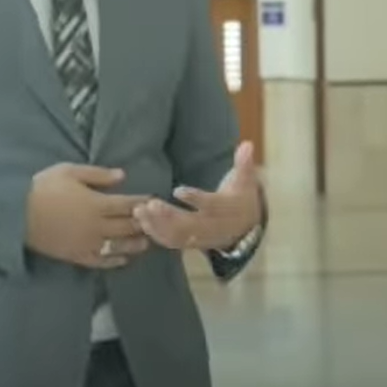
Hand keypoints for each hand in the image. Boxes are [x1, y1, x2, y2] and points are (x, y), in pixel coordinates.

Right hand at [25, 163, 149, 268]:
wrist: (15, 215)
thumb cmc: (42, 189)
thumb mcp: (69, 172)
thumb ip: (97, 174)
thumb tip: (122, 176)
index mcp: (96, 204)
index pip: (128, 204)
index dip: (143, 203)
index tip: (155, 200)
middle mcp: (97, 226)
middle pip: (128, 226)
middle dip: (144, 224)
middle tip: (156, 223)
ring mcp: (88, 244)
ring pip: (119, 246)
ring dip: (135, 244)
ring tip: (147, 242)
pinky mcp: (77, 256)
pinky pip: (101, 261)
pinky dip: (115, 261)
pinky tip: (124, 259)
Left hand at [133, 141, 263, 251]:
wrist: (245, 228)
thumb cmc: (241, 199)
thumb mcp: (245, 181)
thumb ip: (244, 163)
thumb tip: (247, 144)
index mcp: (224, 208)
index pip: (209, 205)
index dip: (195, 199)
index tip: (177, 191)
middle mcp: (210, 225)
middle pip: (188, 225)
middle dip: (168, 217)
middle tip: (149, 204)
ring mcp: (200, 237)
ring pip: (177, 235)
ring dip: (157, 225)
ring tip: (139, 211)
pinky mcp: (190, 242)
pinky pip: (171, 242)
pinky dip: (156, 234)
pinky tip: (141, 221)